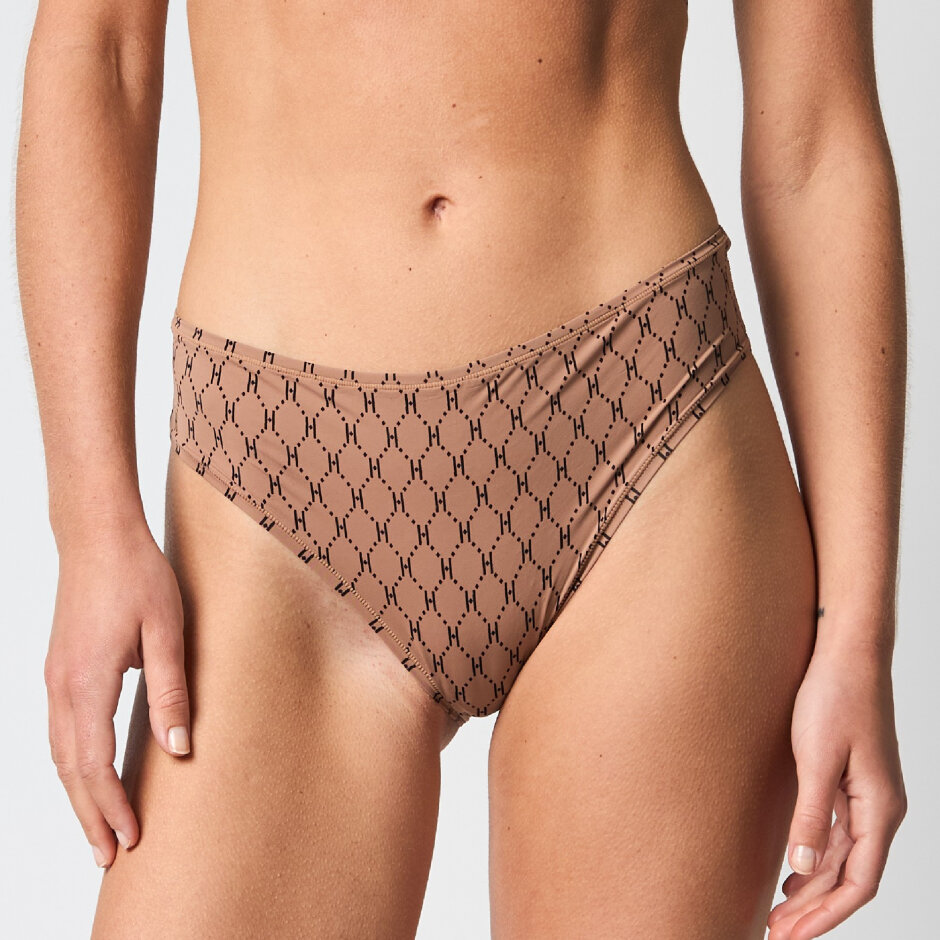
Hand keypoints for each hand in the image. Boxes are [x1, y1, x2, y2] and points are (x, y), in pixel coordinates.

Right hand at [44, 518, 190, 868]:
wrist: (97, 534)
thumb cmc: (137, 575)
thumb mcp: (166, 630)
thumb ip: (170, 691)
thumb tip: (178, 748)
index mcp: (88, 683)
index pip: (95, 765)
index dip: (112, 806)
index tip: (130, 840)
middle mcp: (62, 687)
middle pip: (70, 769)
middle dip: (90, 816)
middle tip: (109, 857)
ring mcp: (55, 677)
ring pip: (59, 753)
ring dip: (79, 794)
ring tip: (98, 826)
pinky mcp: (59, 667)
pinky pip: (59, 730)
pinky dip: (71, 763)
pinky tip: (87, 773)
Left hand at [766, 633, 906, 938]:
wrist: (846, 652)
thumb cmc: (835, 697)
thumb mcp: (816, 757)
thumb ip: (810, 815)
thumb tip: (802, 867)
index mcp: (880, 809)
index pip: (858, 883)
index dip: (825, 915)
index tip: (791, 936)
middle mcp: (880, 809)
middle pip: (849, 876)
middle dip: (814, 909)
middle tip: (774, 933)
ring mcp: (867, 795)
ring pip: (843, 858)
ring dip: (812, 886)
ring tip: (778, 911)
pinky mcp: (850, 780)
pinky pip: (837, 833)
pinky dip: (815, 856)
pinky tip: (793, 868)